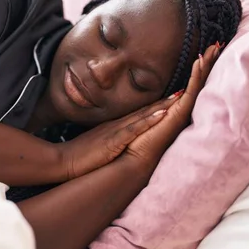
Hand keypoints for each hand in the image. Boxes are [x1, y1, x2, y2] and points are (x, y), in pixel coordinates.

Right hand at [55, 95, 180, 180]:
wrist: (63, 160)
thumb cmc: (79, 154)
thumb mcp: (98, 143)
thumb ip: (109, 138)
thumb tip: (118, 140)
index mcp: (115, 127)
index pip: (140, 113)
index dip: (157, 105)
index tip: (174, 97)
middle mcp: (118, 125)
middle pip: (145, 110)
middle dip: (165, 101)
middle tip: (185, 89)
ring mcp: (115, 132)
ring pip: (142, 116)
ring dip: (160, 106)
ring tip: (179, 96)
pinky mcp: (113, 141)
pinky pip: (133, 130)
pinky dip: (148, 121)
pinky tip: (161, 115)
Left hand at [124, 43, 219, 169]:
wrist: (132, 160)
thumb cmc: (136, 142)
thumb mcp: (145, 118)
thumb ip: (154, 109)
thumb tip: (159, 98)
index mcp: (175, 110)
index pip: (191, 85)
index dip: (200, 69)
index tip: (206, 52)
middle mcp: (183, 111)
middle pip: (200, 83)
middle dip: (209, 63)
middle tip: (218, 43)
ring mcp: (182, 113)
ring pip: (199, 85)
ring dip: (206, 65)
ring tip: (214, 47)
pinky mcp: (177, 116)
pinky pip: (190, 92)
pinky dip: (196, 77)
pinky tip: (200, 62)